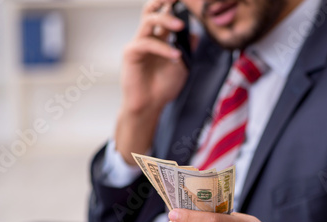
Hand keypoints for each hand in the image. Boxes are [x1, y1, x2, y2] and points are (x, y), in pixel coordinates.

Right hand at [115, 0, 189, 163]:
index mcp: (159, 38)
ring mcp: (138, 43)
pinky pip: (147, 43)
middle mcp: (147, 37)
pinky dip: (163, 48)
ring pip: (148, 19)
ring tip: (181, 25)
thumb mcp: (183, 66)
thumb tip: (195, 32)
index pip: (164, 14)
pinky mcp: (131, 53)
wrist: (150, 106)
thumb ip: (188, 48)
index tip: (187, 0)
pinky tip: (175, 55)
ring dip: (165, 19)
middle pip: (151, 9)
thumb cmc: (163, 88)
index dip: (173, 5)